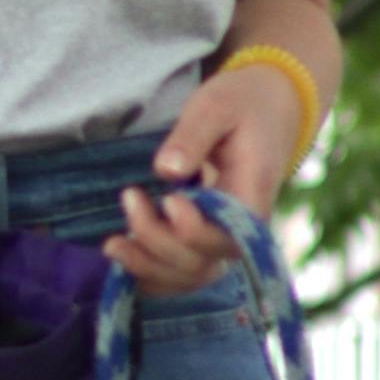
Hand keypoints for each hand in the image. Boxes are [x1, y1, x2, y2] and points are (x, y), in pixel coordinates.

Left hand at [109, 64, 296, 294]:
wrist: (267, 107)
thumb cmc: (242, 103)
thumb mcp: (217, 105)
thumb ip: (194, 136)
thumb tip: (166, 171)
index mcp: (252, 200)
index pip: (223, 237)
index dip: (189, 229)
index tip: (167, 197)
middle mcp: (241, 231)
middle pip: (199, 263)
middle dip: (157, 240)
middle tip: (130, 196)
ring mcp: (222, 238)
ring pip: (186, 276)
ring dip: (146, 265)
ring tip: (112, 244)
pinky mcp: (204, 238)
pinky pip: (179, 271)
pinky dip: (149, 272)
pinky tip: (123, 255)